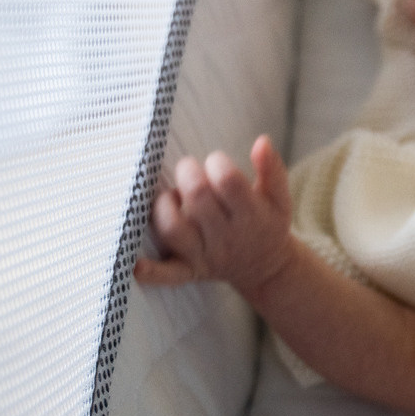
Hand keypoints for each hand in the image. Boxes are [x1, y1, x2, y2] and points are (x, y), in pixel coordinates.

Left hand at [134, 135, 293, 295]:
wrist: (265, 267)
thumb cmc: (267, 223)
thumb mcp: (279, 198)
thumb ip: (272, 169)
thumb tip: (262, 141)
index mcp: (251, 216)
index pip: (228, 181)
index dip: (217, 162)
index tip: (216, 162)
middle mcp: (226, 238)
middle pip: (197, 198)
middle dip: (188, 173)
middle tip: (190, 170)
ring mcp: (205, 256)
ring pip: (173, 229)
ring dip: (164, 205)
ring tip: (172, 196)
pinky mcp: (188, 271)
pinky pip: (166, 274)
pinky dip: (150, 271)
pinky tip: (135, 264)